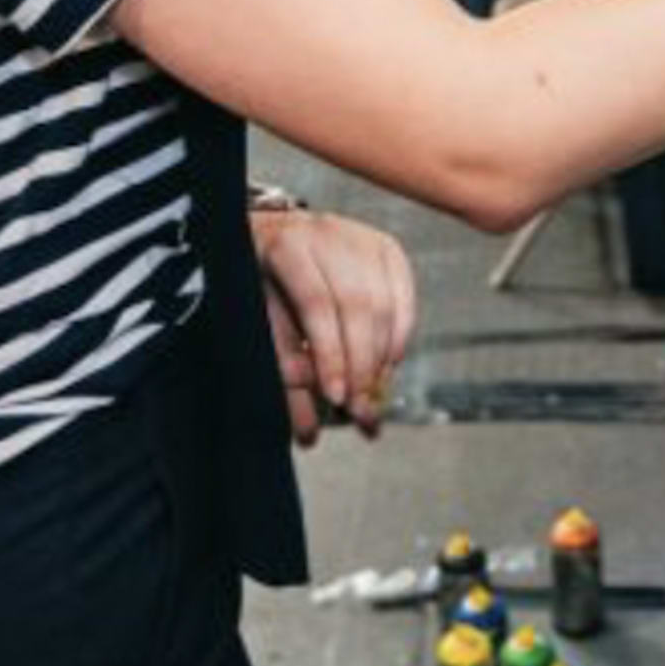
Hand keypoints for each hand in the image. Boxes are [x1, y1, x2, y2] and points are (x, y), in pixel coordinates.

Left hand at [253, 207, 416, 445]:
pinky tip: (389, 363)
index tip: (336, 397)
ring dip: (382, 359)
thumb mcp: (260, 323)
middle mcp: (327, 234)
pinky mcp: (387, 248)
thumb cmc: (262, 288)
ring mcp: (362, 237)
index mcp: (286, 246)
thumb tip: (309, 431)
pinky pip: (404, 297)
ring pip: (385, 304)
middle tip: (360, 410)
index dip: (330, 356)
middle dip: (362, 365)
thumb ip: (283, 370)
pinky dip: (401, 336)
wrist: (275, 238)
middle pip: (358, 305)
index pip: (318, 305)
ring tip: (372, 396)